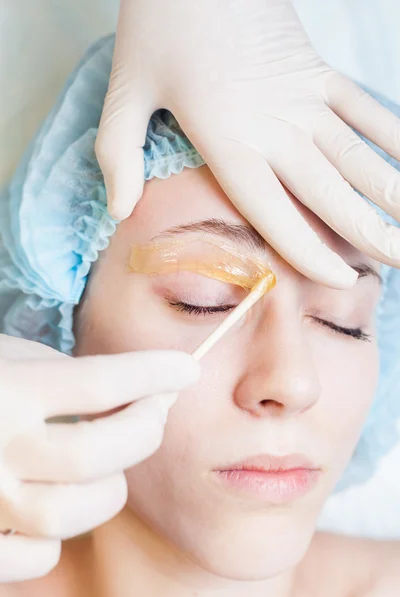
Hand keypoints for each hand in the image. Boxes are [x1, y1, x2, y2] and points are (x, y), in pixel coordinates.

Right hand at [0, 335, 198, 582]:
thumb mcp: (11, 359)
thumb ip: (64, 376)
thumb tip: (140, 389)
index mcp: (8, 389)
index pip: (100, 382)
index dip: (154, 372)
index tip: (185, 368)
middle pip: (100, 452)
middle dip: (144, 429)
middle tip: (153, 411)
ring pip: (77, 511)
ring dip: (110, 485)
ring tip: (109, 461)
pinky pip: (40, 555)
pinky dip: (61, 532)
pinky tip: (58, 501)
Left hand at [96, 0, 399, 288]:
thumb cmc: (159, 24)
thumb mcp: (125, 92)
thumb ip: (120, 155)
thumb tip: (121, 212)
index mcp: (228, 139)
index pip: (275, 212)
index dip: (310, 250)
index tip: (340, 279)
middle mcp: (274, 127)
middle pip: (329, 192)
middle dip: (370, 234)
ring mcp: (304, 99)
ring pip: (357, 157)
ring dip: (391, 195)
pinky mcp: (318, 73)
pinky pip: (363, 111)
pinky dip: (392, 138)